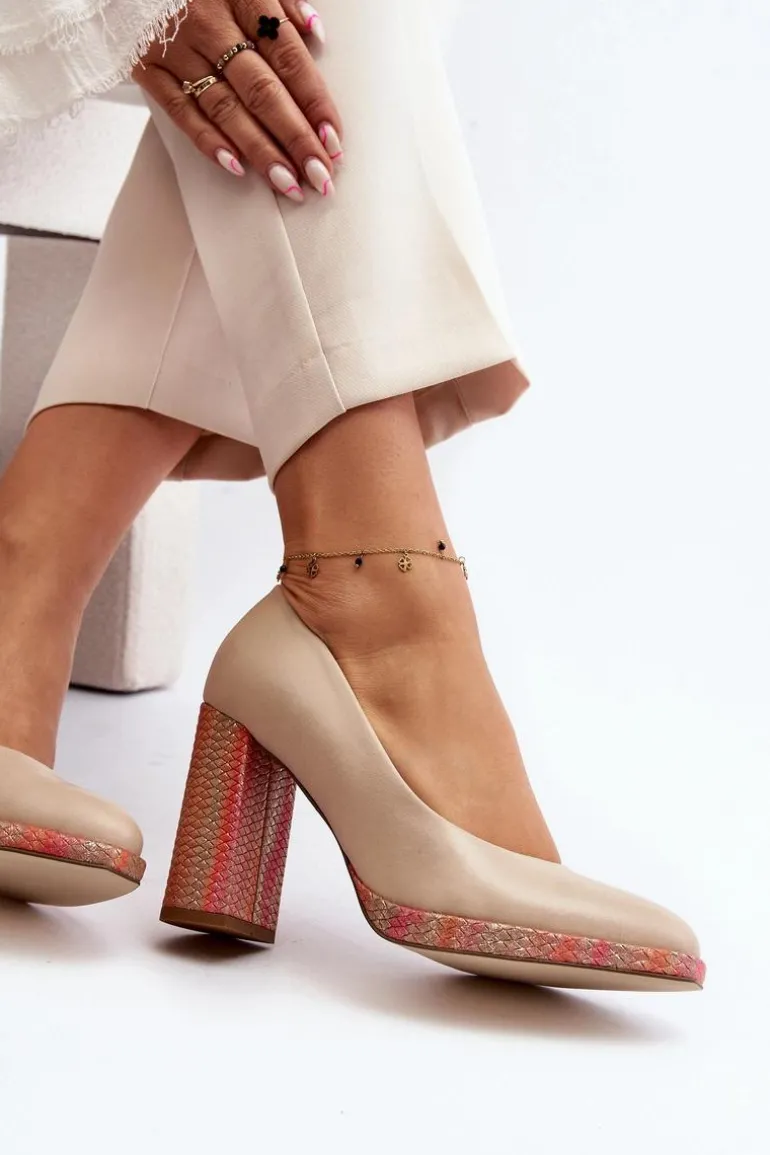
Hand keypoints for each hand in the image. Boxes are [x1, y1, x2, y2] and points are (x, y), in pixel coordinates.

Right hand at [133, 2, 342, 201]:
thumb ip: (280, 0)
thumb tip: (315, 32)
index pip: (288, 56)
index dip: (314, 102)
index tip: (333, 140)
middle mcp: (211, 24)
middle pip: (262, 90)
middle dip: (296, 139)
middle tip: (320, 175)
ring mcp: (176, 48)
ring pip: (226, 108)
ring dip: (261, 151)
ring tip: (288, 183)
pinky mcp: (146, 66)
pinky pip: (179, 110)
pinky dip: (208, 141)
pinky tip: (237, 167)